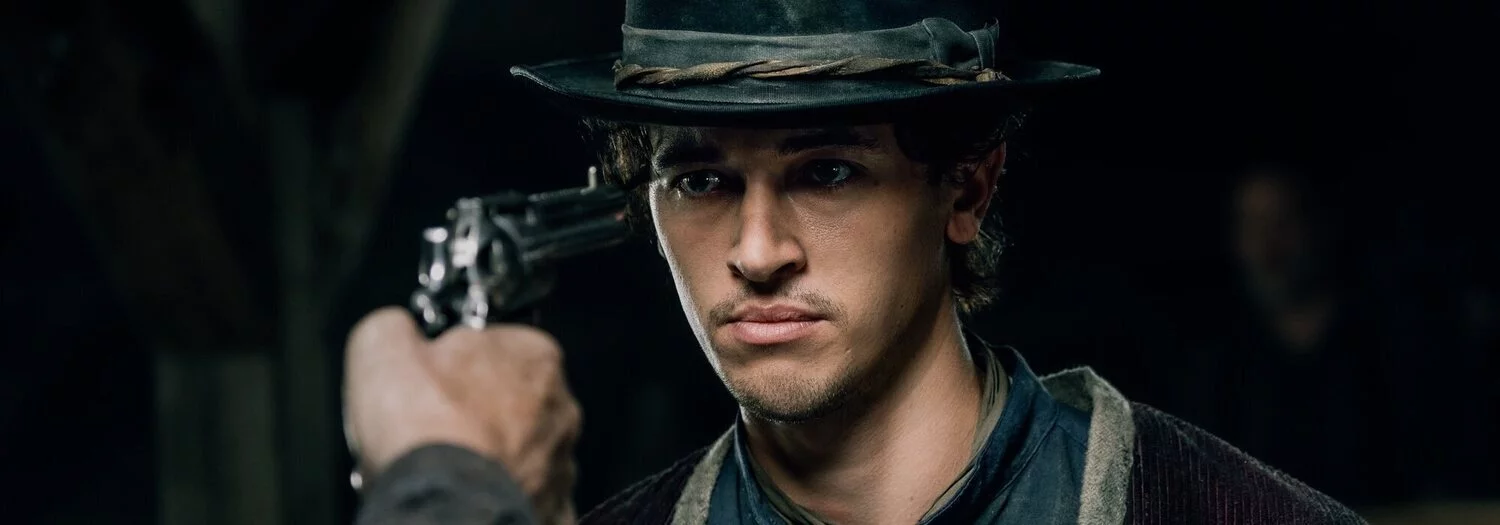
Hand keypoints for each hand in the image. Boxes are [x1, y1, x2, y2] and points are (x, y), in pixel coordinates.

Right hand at [344, 307, 581, 523]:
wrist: (446, 509)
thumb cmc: (427, 431)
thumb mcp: (381, 345)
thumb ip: (394, 327)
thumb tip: (394, 329)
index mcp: (533, 355)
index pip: (491, 343)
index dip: (448, 361)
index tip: (425, 378)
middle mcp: (559, 407)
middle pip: (508, 398)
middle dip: (472, 410)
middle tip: (429, 425)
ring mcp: (559, 461)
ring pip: (518, 450)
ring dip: (487, 455)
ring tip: (442, 465)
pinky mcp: (552, 506)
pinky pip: (523, 495)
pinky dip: (498, 494)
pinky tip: (466, 494)